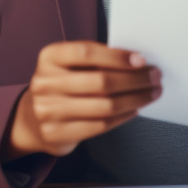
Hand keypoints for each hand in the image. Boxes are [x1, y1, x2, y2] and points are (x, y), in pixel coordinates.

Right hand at [2, 41, 161, 160]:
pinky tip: (135, 109)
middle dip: (134, 79)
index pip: (86, 53)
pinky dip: (123, 116)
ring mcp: (48, 111)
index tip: (141, 60)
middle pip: (99, 81)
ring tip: (151, 93)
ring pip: (104, 106)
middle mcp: (44, 83)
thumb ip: (95, 60)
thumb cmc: (62, 85)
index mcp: (49, 57)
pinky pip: (100, 125)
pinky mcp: (56, 134)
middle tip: (155, 77)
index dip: (116, 56)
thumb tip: (138, 61)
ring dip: (135, 99)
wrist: (32, 119)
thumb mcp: (69, 65)